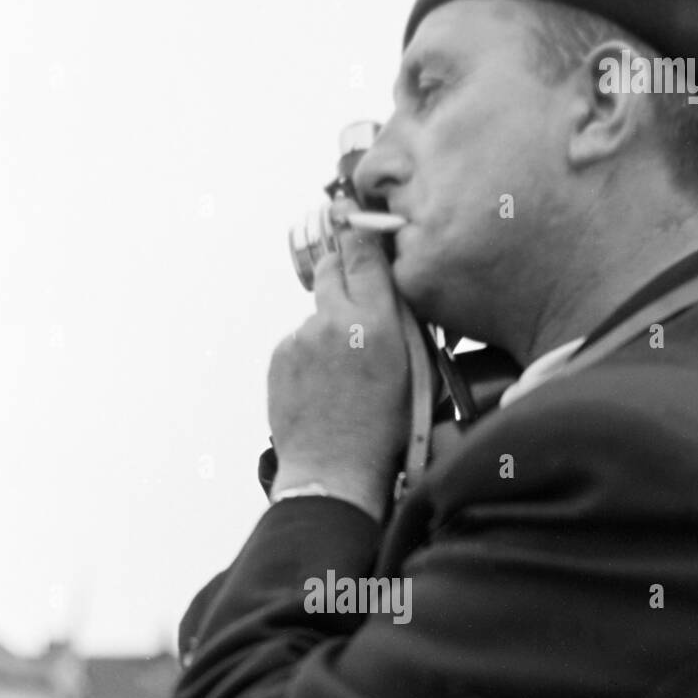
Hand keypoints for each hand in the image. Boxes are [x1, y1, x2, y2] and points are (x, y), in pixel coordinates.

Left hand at [269, 200, 410, 520]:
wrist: (334, 471)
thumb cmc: (385, 434)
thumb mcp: (417, 376)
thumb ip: (408, 326)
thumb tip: (398, 291)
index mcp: (379, 324)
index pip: (365, 252)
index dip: (363, 235)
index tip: (361, 226)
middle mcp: (337, 321)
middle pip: (334, 265)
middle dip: (343, 269)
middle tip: (354, 292)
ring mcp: (303, 337)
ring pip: (318, 309)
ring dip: (330, 324)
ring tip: (342, 368)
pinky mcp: (280, 354)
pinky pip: (299, 340)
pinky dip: (309, 353)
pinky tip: (323, 385)